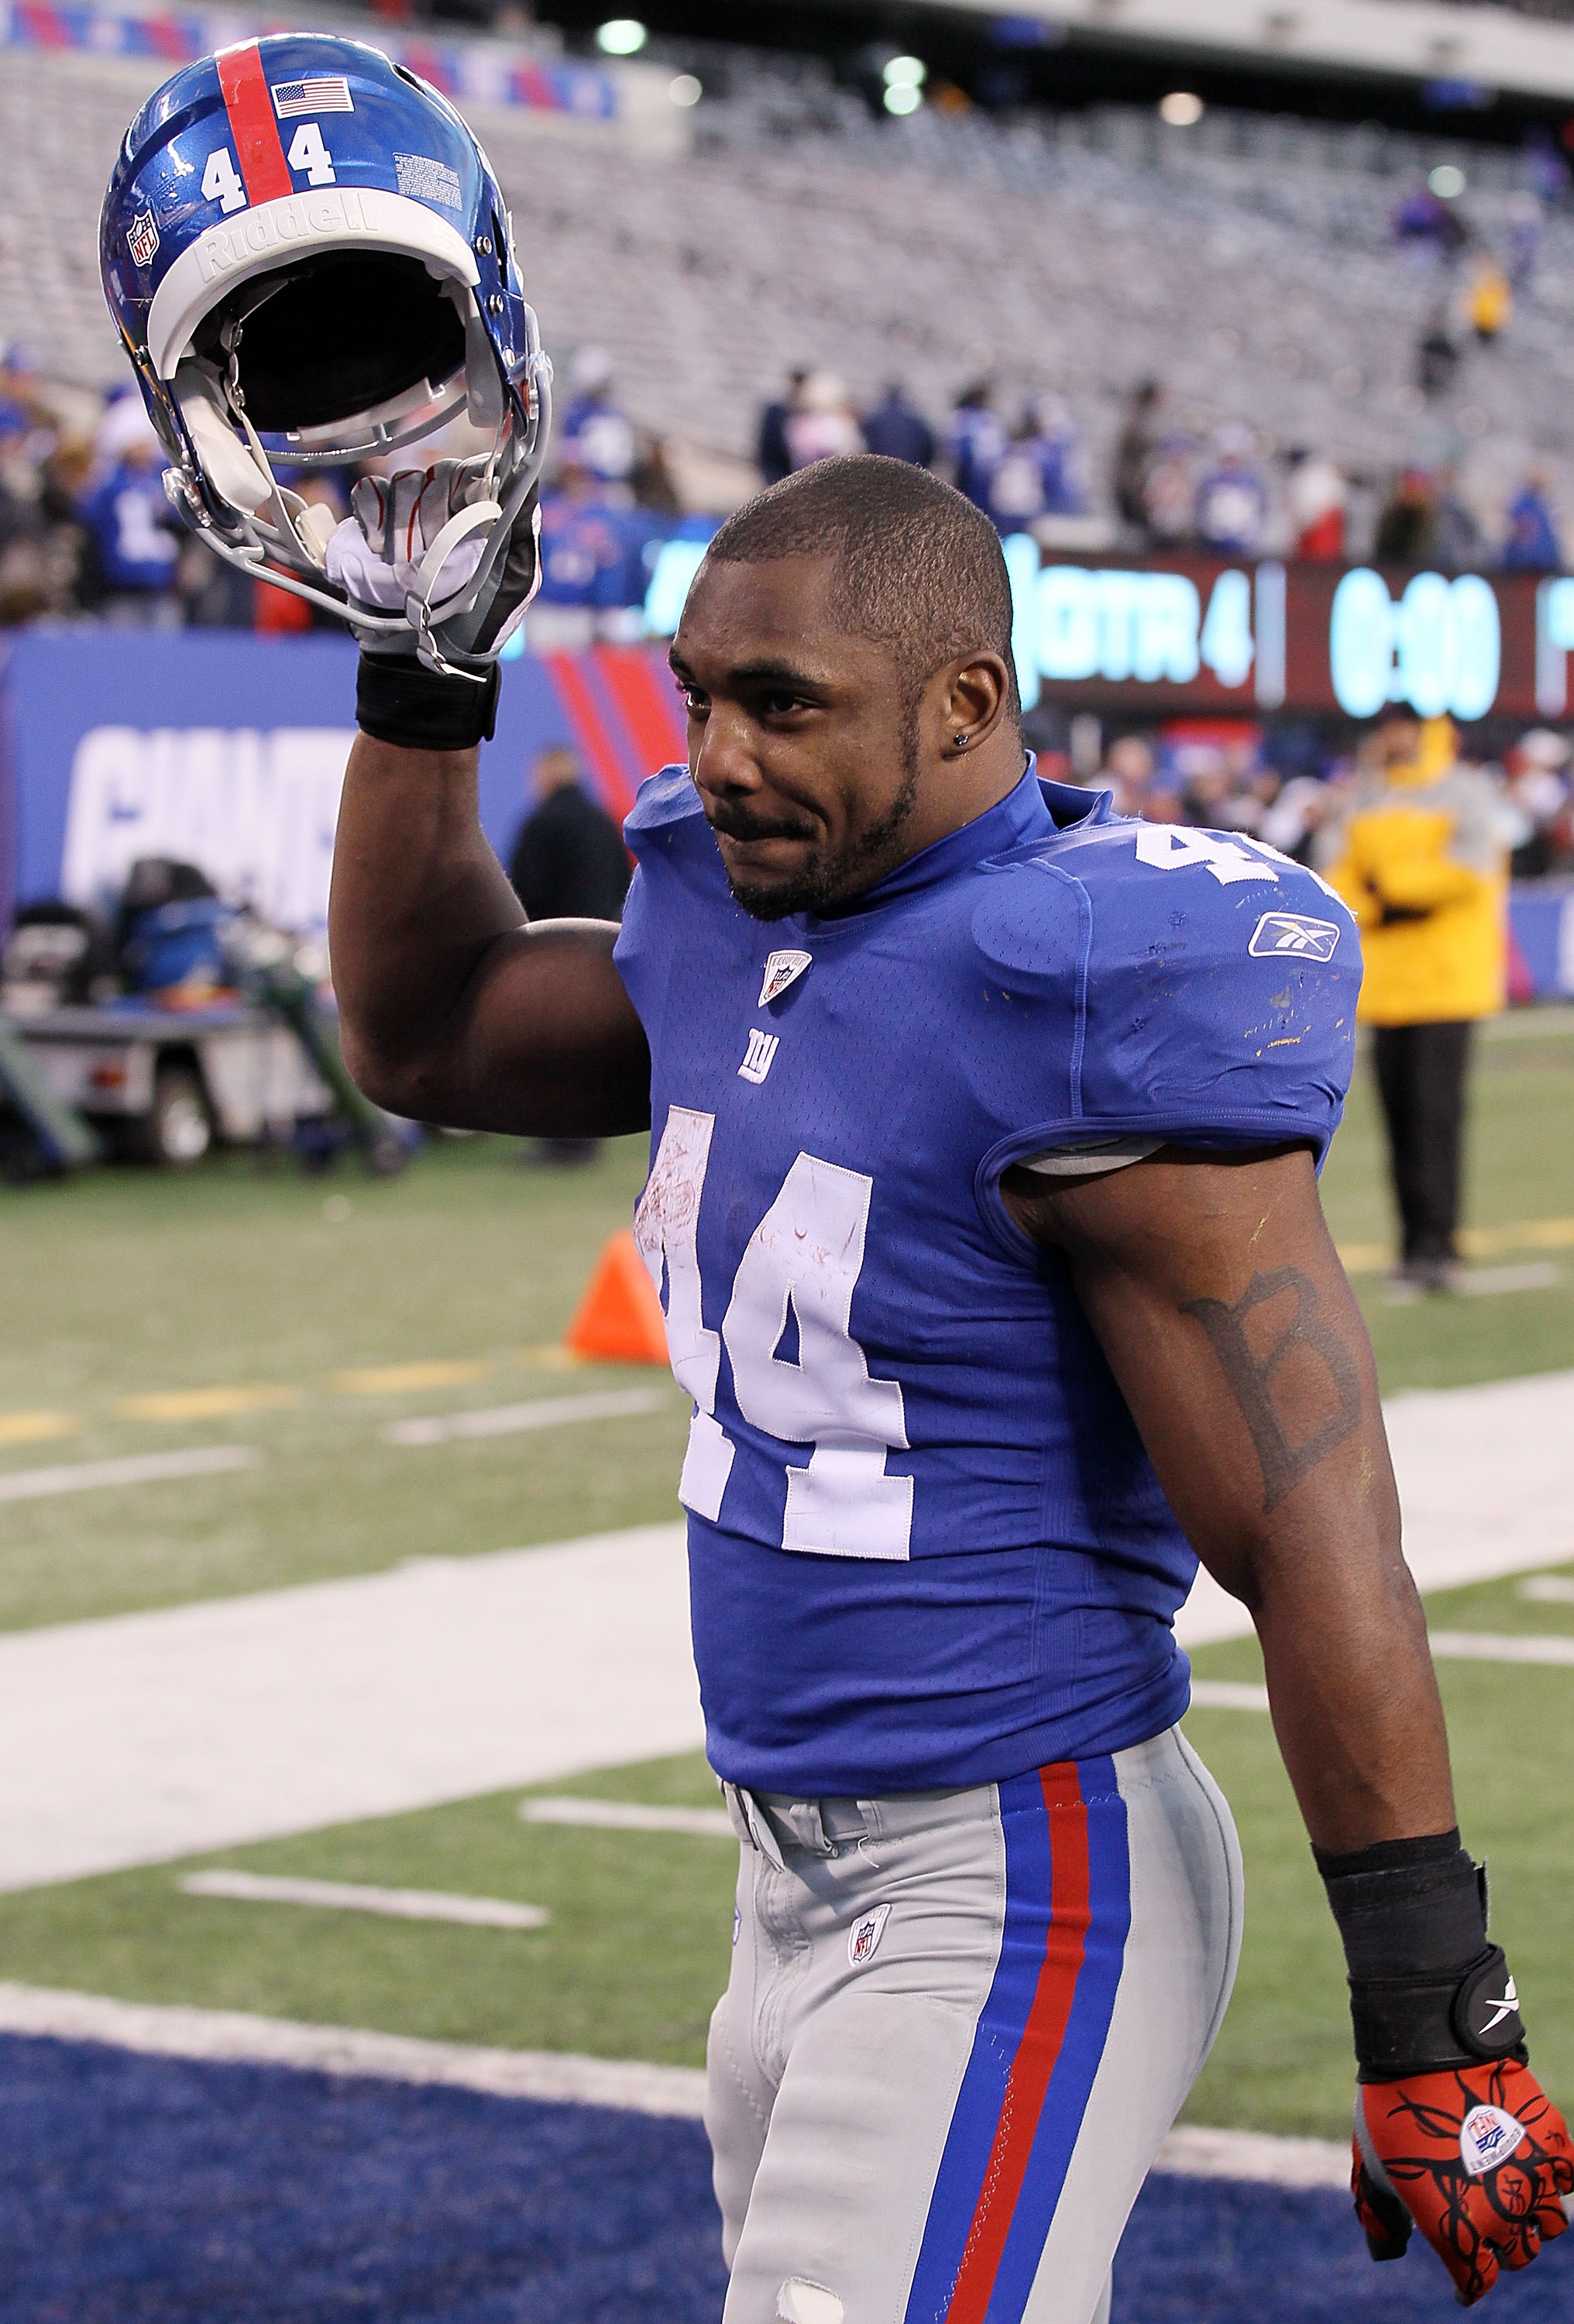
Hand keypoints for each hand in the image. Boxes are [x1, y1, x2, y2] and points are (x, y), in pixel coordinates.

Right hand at [325, 458, 539, 675]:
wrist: (424, 662)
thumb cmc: (478, 627)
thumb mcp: (514, 584)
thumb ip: (523, 533)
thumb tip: (526, 480)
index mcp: (485, 517)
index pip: (479, 470)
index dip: (471, 482)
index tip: (467, 507)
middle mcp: (449, 509)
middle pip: (439, 473)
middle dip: (435, 512)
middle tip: (434, 552)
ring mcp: (411, 516)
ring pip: (404, 482)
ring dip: (403, 524)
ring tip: (405, 565)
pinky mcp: (375, 526)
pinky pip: (369, 494)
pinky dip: (372, 515)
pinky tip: (378, 550)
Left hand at [1354, 2057, 1573, 2303]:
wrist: (1427, 2047)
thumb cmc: (1393, 2108)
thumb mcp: (1373, 2165)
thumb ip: (1380, 2215)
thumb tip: (1386, 2251)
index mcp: (1456, 2228)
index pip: (1477, 2280)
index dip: (1470, 2284)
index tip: (1467, 2283)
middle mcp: (1501, 2214)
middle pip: (1518, 2254)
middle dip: (1503, 2248)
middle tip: (1489, 2230)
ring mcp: (1532, 2179)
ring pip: (1550, 2225)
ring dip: (1534, 2221)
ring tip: (1517, 2203)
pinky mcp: (1552, 2143)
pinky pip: (1568, 2177)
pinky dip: (1556, 2179)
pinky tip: (1538, 2169)